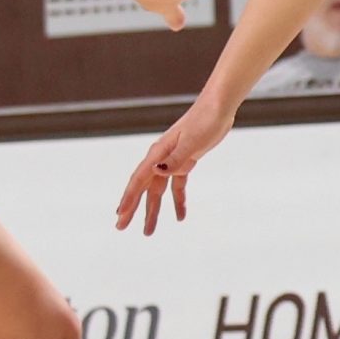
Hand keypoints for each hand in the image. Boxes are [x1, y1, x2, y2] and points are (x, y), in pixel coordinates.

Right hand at [117, 93, 236, 232]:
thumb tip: (156, 171)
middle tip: (121, 228)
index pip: (139, 180)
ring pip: (159, 190)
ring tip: (148, 231)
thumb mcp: (192, 141)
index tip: (120, 215)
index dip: (129, 198)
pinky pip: (177, 186)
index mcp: (159, 153)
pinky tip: (181, 216)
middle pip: (144, 188)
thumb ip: (175, 158)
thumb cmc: (205, 120)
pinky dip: (178, 201)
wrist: (219, 107)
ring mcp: (172, 160)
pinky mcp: (185, 161)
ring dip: (153, 210)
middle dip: (133, 209)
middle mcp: (161, 158)